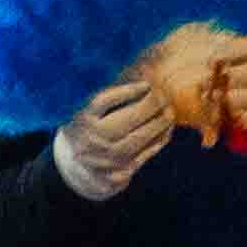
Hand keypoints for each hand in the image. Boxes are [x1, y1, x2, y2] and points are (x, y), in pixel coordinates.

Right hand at [56, 73, 178, 200]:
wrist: (76, 169)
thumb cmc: (87, 129)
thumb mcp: (86, 111)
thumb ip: (110, 96)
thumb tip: (143, 71)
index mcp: (81, 121)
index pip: (103, 102)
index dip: (127, 91)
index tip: (146, 83)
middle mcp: (91, 141)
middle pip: (124, 120)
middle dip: (150, 105)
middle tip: (163, 94)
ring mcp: (105, 160)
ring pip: (139, 139)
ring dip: (160, 123)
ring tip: (170, 110)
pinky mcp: (118, 175)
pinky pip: (145, 155)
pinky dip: (159, 139)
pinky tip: (167, 128)